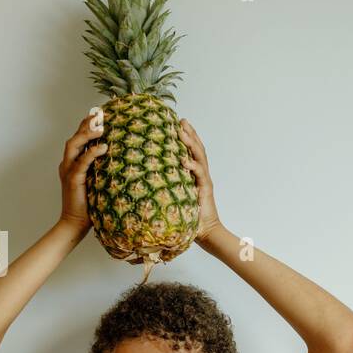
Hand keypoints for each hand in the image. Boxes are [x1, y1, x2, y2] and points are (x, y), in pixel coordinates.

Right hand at [58, 112, 107, 231]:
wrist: (76, 223)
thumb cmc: (91, 205)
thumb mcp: (100, 182)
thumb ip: (105, 169)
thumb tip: (125, 159)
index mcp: (74, 162)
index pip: (79, 138)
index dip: (87, 124)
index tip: (101, 113)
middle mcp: (69, 163)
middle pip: (75, 136)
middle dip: (86, 123)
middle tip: (100, 113)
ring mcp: (69, 171)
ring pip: (73, 145)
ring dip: (87, 134)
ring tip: (101, 127)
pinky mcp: (72, 180)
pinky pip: (81, 163)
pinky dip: (91, 153)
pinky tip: (103, 147)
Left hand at [176, 118, 222, 243]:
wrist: (205, 231)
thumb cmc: (189, 216)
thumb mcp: (176, 197)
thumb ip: (168, 186)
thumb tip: (147, 179)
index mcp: (195, 174)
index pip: (192, 151)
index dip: (187, 137)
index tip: (177, 124)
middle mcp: (201, 174)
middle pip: (197, 149)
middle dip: (190, 133)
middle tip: (181, 120)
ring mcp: (204, 180)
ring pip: (199, 157)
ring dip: (191, 143)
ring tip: (182, 131)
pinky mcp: (205, 189)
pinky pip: (199, 174)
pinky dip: (192, 165)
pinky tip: (184, 160)